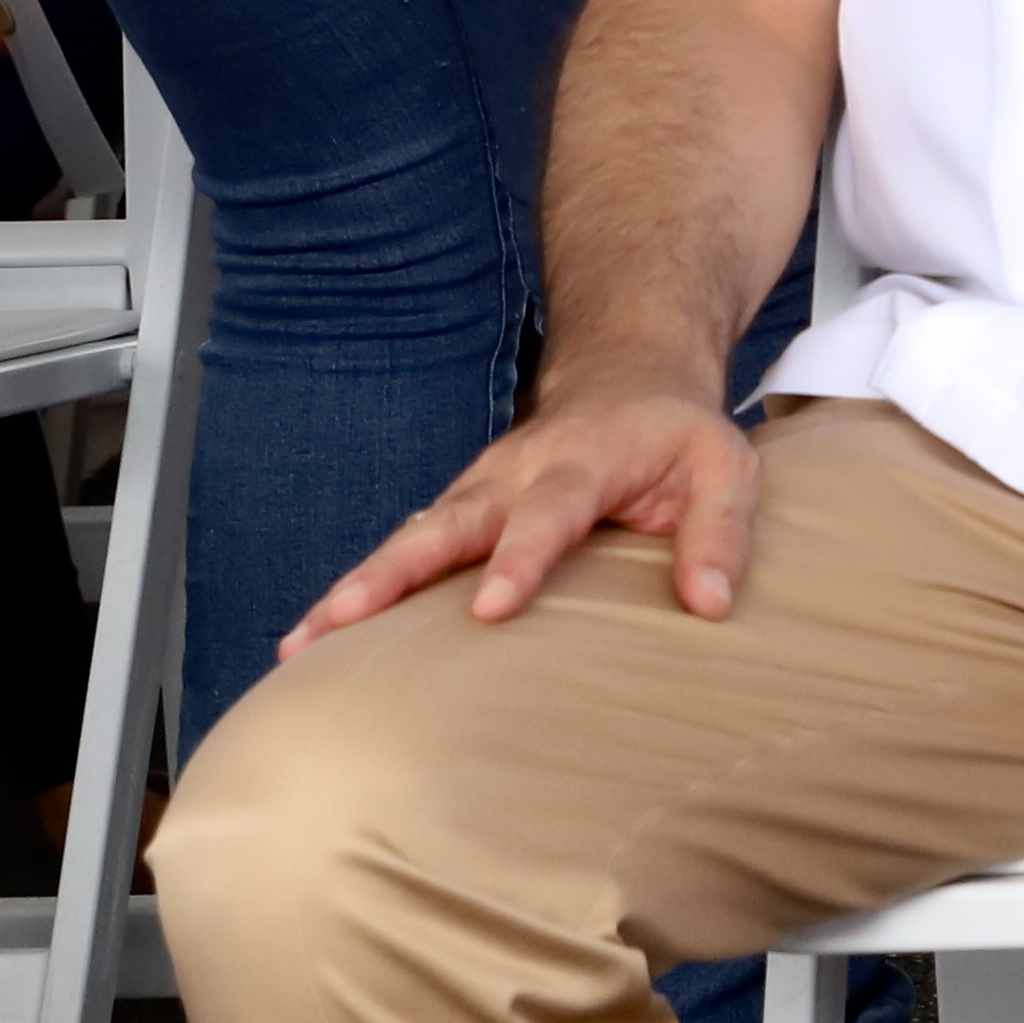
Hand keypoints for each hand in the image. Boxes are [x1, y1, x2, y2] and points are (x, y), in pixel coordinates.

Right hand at [282, 374, 760, 652]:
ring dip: (353, 589)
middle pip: (444, 524)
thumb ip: (720, 532)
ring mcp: (476, 491)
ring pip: (408, 539)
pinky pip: (405, 552)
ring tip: (297, 646)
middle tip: (339, 622)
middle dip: (390, 574)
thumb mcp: (726, 467)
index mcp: (581, 462)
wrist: (628, 376)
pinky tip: (310, 642)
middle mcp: (513, 474)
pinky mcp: (457, 511)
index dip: (518, 559)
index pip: (547, 513)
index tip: (490, 608)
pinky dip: (357, 592)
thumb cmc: (677, 434)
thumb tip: (709, 607)